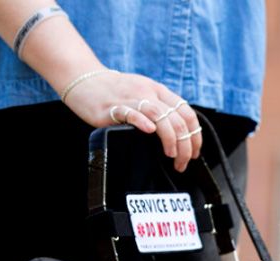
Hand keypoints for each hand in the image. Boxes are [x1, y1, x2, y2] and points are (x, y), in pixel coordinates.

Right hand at [63, 71, 202, 171]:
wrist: (84, 80)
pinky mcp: (112, 107)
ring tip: (171, 155)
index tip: (194, 153)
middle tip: (182, 162)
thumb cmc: (116, 92)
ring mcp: (131, 99)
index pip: (187, 113)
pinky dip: (142, 122)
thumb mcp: (144, 93)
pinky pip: (131, 113)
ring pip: (160, 117)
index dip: (195, 135)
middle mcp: (149, 93)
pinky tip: (149, 132)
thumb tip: (180, 135)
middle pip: (177, 120)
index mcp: (159, 91)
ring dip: (170, 140)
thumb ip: (161, 108)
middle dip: (185, 145)